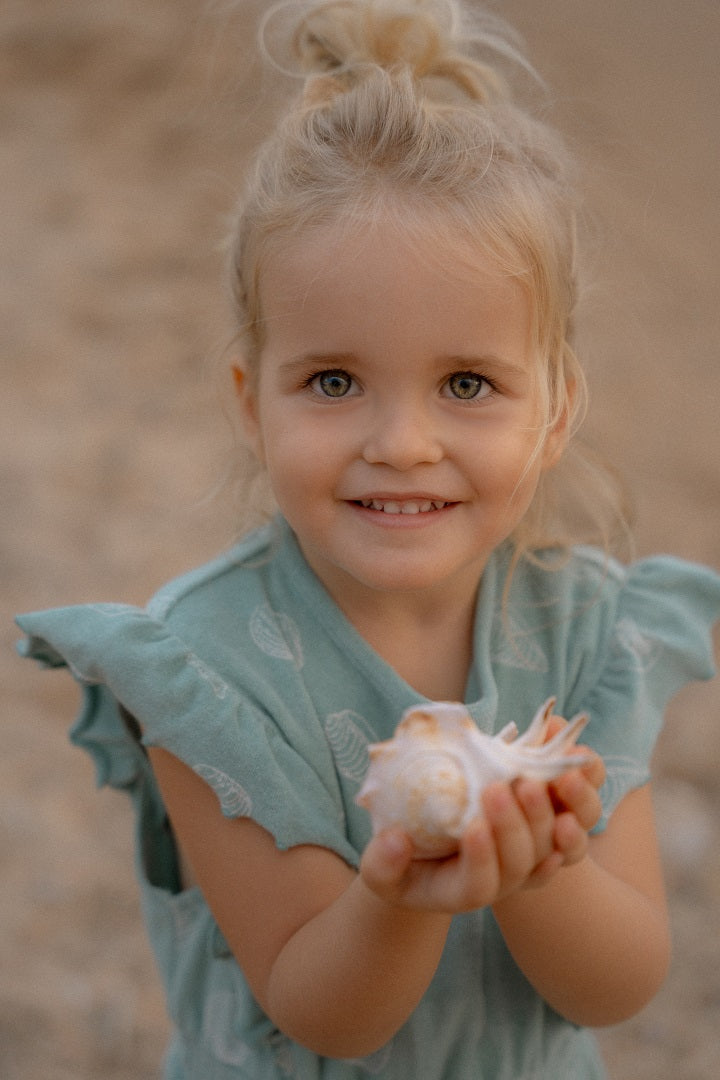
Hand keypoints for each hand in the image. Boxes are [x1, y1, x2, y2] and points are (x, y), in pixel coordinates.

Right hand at [360, 728, 604, 914]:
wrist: (426, 857)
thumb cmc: (398, 864)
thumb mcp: (379, 870)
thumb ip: (382, 862)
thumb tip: (396, 840)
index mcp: (460, 894)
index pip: (479, 885)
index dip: (480, 859)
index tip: (473, 826)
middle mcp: (498, 881)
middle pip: (518, 864)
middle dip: (512, 826)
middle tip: (500, 788)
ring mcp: (519, 860)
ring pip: (544, 846)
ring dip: (542, 814)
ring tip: (530, 778)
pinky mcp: (532, 834)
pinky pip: (558, 827)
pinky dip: (565, 806)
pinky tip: (564, 780)